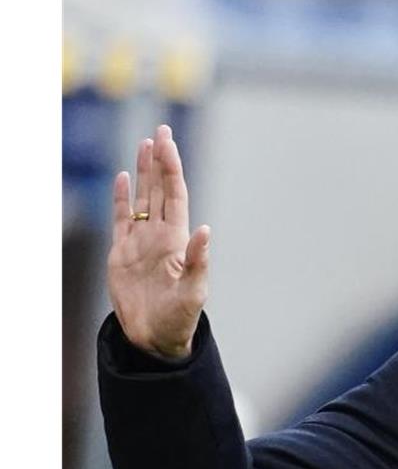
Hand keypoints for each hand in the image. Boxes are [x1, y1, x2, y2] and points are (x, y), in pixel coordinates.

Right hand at [107, 124, 210, 360]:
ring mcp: (141, 242)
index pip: (175, 194)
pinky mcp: (123, 253)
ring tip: (145, 146)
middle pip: (160, 189)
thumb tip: (205, 229)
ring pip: (142, 198)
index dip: (172, 168)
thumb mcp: (194, 291)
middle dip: (160, 160)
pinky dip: (122, 198)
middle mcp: (161, 235)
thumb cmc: (180, 317)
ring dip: (143, 173)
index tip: (168, 142)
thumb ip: (198, 260)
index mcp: (177, 240)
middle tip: (161, 131)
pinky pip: (121, 219)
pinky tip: (123, 179)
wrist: (155, 337)